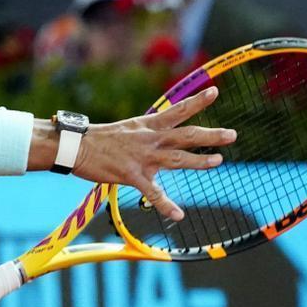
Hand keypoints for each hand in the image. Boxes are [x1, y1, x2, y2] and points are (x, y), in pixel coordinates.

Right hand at [74, 86, 234, 220]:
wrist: (74, 146)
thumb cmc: (97, 139)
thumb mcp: (126, 131)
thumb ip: (145, 136)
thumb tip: (157, 139)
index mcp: (146, 126)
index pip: (177, 111)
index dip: (197, 102)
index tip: (215, 92)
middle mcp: (148, 139)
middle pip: (185, 135)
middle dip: (210, 135)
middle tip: (232, 134)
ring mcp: (141, 157)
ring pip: (177, 159)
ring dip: (199, 161)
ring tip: (218, 161)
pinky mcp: (131, 175)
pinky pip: (153, 193)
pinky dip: (167, 205)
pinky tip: (178, 215)